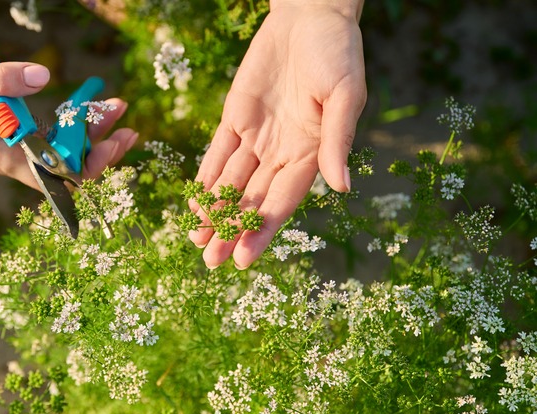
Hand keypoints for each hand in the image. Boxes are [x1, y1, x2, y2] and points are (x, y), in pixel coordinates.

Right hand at [0, 51, 137, 189]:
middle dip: (99, 147)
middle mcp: (11, 158)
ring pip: (63, 148)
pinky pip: (54, 134)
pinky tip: (93, 104)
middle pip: (66, 165)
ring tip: (117, 106)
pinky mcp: (16, 131)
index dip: (88, 166)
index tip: (113, 145)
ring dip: (91, 131)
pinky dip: (75, 121)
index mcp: (0, 156)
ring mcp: (15, 145)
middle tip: (129, 125)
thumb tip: (44, 77)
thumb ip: (1, 79)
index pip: (54, 176)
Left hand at [189, 2, 365, 268]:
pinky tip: (194, 203)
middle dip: (233, 231)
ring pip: (231, 183)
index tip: (244, 259)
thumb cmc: (336, 52)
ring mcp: (257, 137)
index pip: (282, 200)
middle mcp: (282, 152)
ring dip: (215, 213)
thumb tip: (342, 188)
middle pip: (253, 200)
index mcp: (311, 152)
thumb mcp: (345, 94)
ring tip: (196, 242)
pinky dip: (205, 178)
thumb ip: (337, 140)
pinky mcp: (235, 118)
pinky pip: (217, 154)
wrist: (308, 14)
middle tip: (211, 262)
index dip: (263, 231)